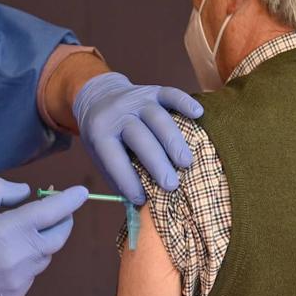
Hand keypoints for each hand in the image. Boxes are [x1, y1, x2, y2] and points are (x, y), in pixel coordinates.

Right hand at [0, 178, 88, 295]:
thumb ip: (0, 190)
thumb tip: (28, 193)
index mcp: (8, 230)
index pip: (52, 212)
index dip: (70, 200)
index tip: (83, 191)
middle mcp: (20, 256)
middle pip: (60, 235)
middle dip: (63, 219)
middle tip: (55, 209)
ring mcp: (21, 278)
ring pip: (47, 254)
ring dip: (42, 240)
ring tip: (18, 233)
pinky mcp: (18, 293)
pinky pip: (34, 271)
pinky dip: (28, 258)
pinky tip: (6, 255)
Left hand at [73, 72, 203, 204]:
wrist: (98, 94)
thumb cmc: (104, 135)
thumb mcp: (98, 154)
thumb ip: (116, 176)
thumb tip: (139, 205)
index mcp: (100, 132)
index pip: (114, 158)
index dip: (127, 179)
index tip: (142, 198)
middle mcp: (118, 113)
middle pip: (140, 137)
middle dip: (156, 162)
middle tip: (171, 185)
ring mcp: (137, 99)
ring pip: (158, 118)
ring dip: (174, 141)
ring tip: (186, 162)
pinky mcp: (153, 90)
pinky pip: (170, 94)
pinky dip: (185, 102)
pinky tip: (198, 114)